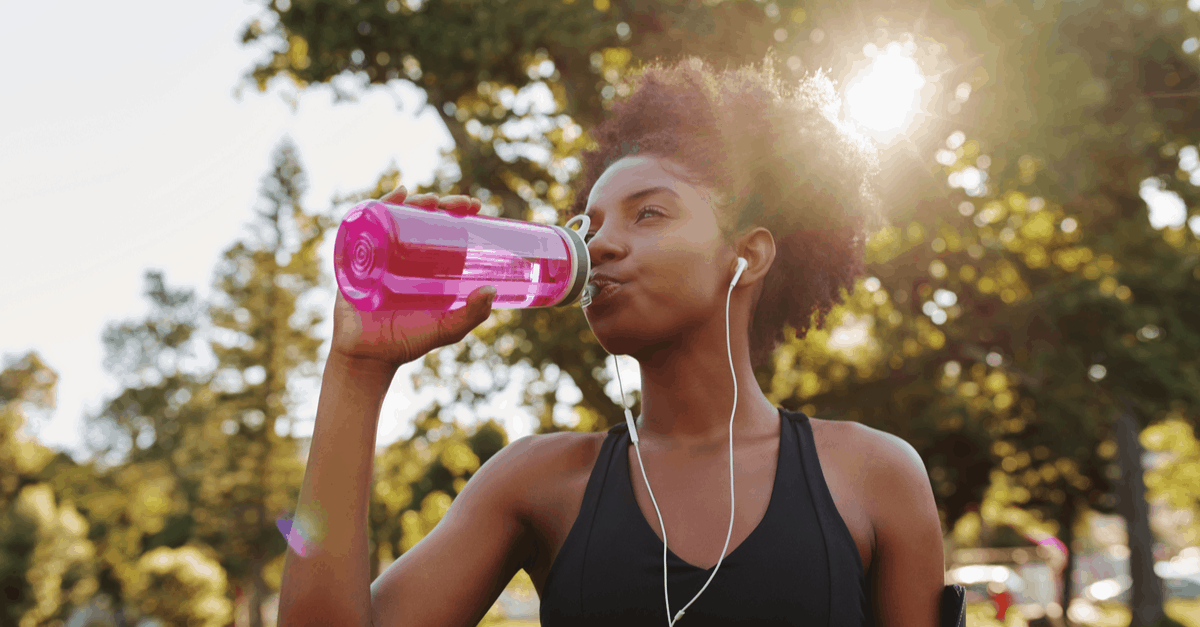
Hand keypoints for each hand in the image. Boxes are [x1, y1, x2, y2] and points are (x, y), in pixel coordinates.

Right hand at [329, 185, 493, 373]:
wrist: (367, 357)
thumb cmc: (407, 341)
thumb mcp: (445, 329)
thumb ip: (470, 315)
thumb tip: (491, 290)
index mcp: (427, 265)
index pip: (444, 229)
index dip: (458, 212)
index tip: (474, 205)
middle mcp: (404, 255)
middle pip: (421, 217)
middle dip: (440, 203)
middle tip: (458, 204)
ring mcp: (380, 253)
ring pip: (396, 217)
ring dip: (413, 201)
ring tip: (430, 200)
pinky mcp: (358, 258)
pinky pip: (365, 227)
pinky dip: (378, 207)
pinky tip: (395, 196)